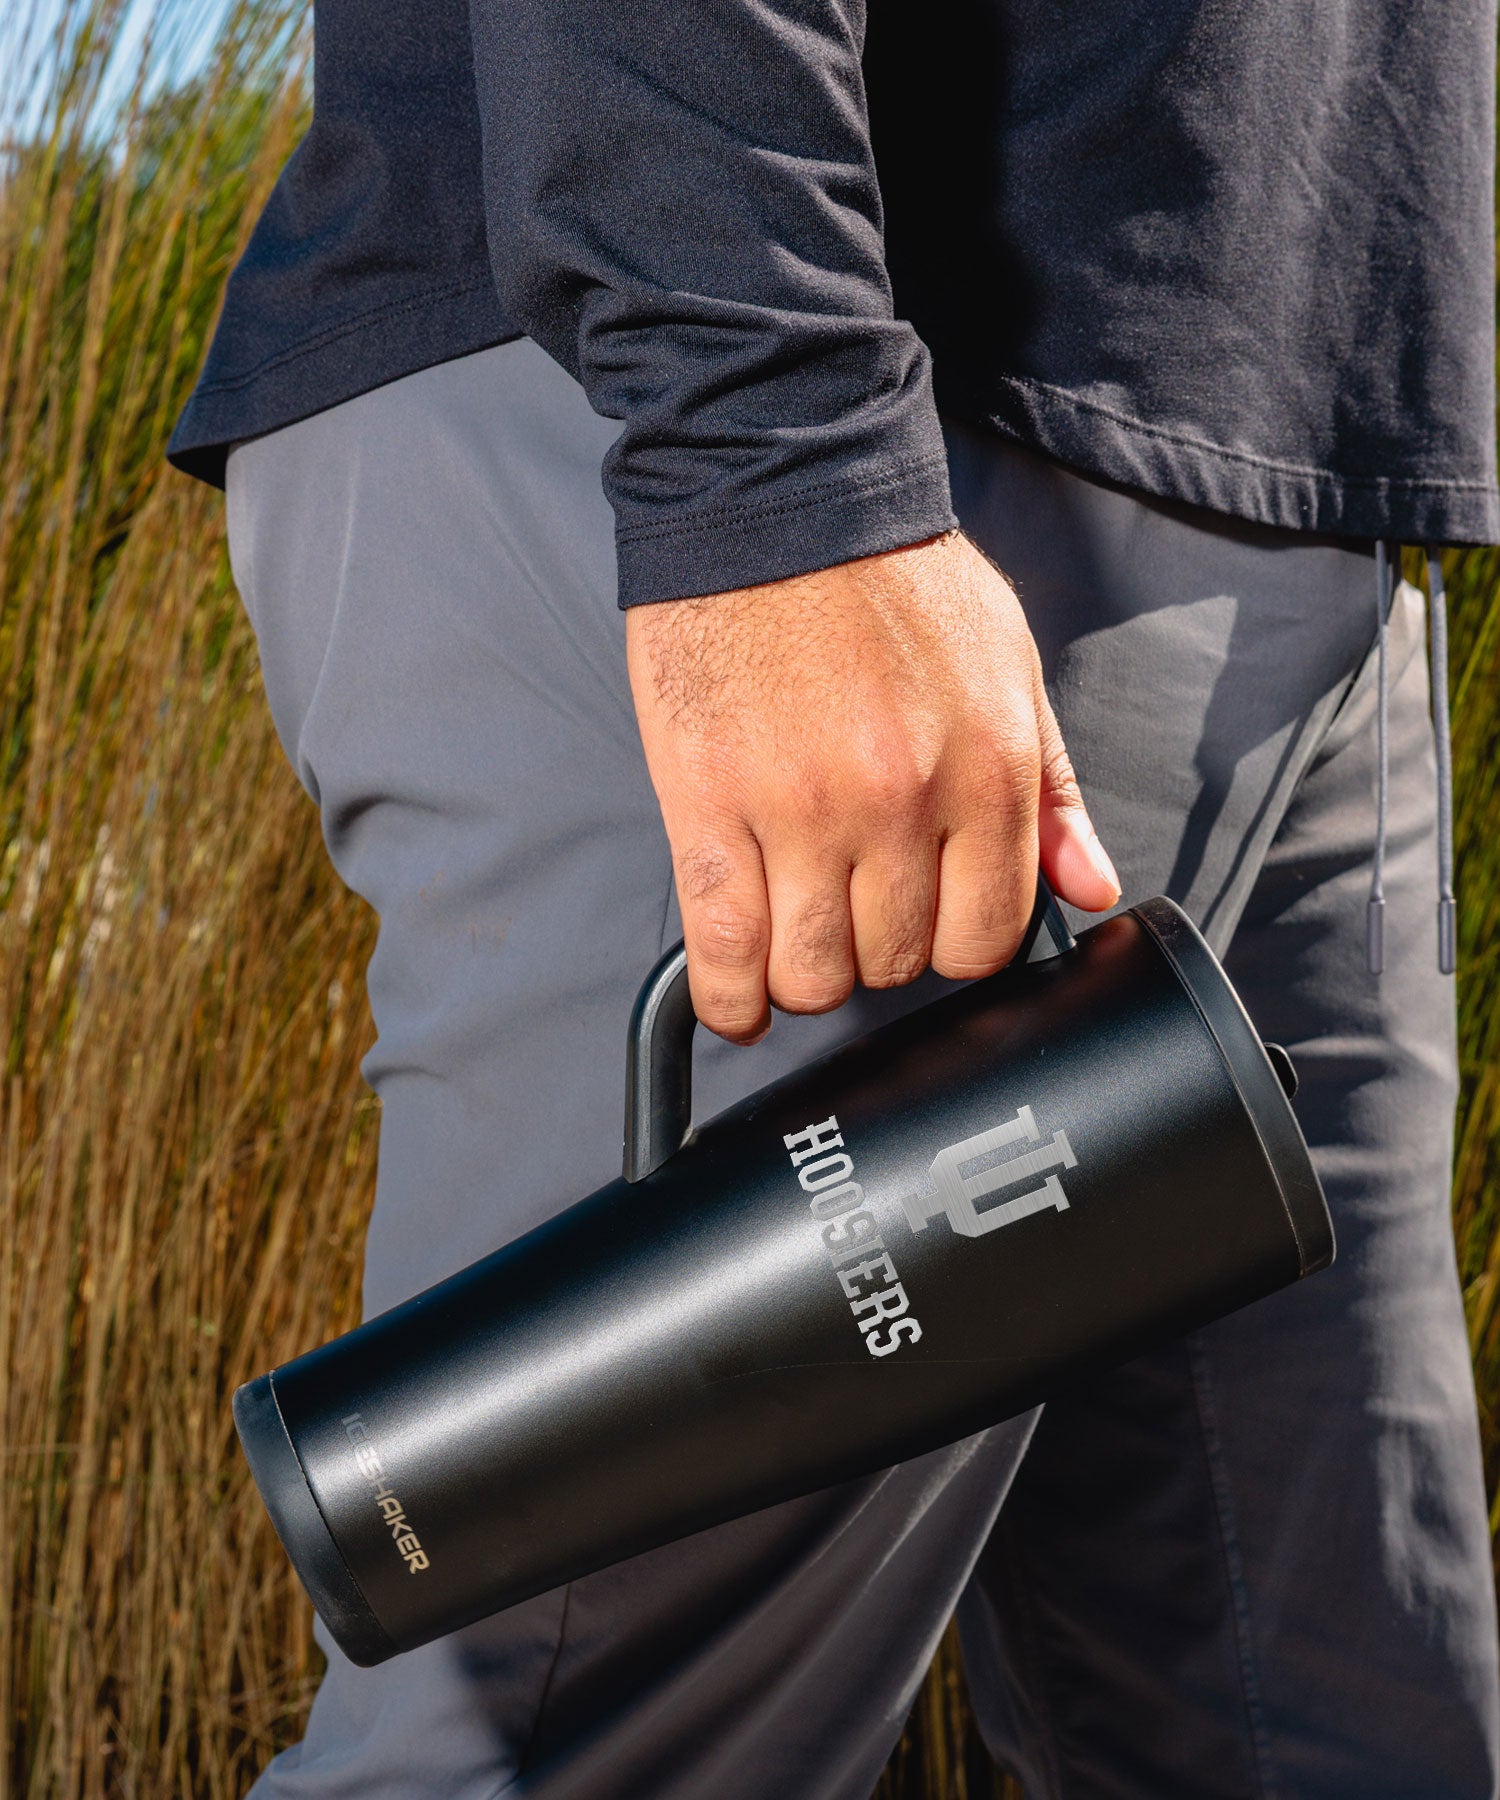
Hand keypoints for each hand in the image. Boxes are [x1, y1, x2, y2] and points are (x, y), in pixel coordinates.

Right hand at [626, 529, 1119, 1044]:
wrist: (778, 496)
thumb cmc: (892, 579)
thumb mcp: (1008, 665)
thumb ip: (1054, 788)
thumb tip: (1091, 888)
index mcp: (985, 770)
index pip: (985, 936)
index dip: (953, 946)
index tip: (924, 926)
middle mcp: (900, 802)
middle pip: (896, 963)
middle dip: (877, 954)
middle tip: (851, 911)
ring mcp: (800, 810)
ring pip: (811, 972)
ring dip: (804, 976)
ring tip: (793, 937)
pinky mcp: (709, 804)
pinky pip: (723, 947)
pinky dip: (728, 997)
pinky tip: (733, 1000)